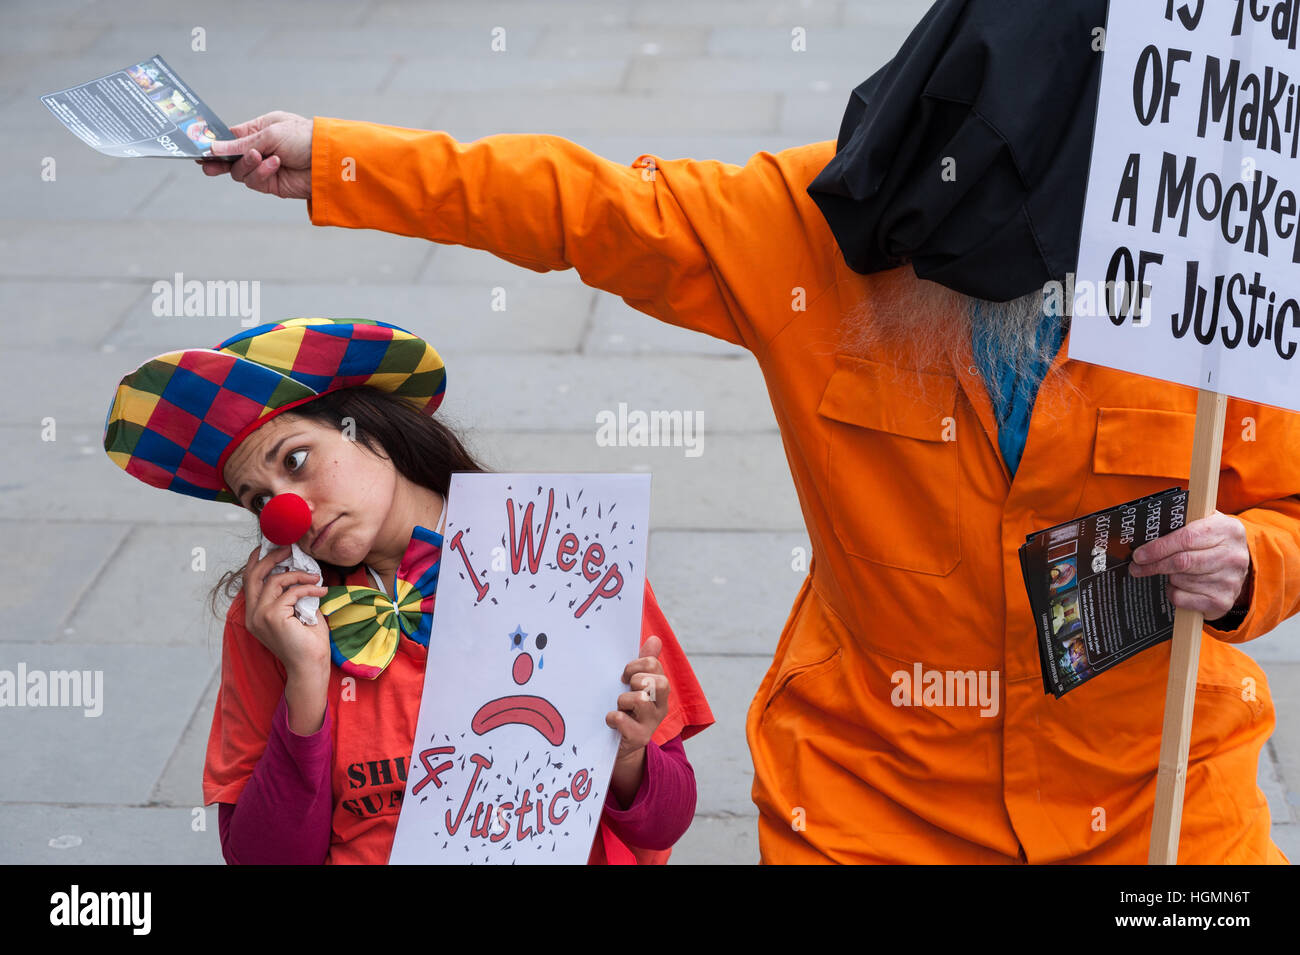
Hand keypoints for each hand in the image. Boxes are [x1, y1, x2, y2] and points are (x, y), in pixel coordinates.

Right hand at [199, 111, 312, 198]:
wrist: (328, 160)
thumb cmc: (303, 138)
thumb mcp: (270, 134)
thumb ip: (241, 144)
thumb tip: (214, 147)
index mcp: (258, 131)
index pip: (230, 139)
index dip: (216, 144)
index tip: (201, 149)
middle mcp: (259, 149)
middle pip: (230, 159)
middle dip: (219, 161)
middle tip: (207, 165)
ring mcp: (265, 168)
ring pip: (240, 172)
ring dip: (248, 165)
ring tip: (262, 157)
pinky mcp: (271, 184)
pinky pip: (254, 182)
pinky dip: (261, 173)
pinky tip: (274, 165)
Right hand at [241, 545, 330, 674]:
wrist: (311, 666)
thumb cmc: (307, 641)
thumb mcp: (298, 611)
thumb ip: (292, 593)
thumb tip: (299, 569)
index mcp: (254, 614)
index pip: (249, 580)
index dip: (258, 560)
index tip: (272, 546)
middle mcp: (252, 614)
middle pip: (254, 575)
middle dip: (272, 557)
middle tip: (290, 548)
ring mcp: (260, 616)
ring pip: (275, 581)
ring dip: (298, 574)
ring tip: (316, 577)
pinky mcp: (273, 616)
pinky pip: (292, 592)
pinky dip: (308, 587)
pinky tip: (322, 590)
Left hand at [606, 635, 670, 757]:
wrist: (620, 745)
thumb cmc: (627, 709)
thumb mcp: (636, 684)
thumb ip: (645, 662)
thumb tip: (655, 639)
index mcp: (660, 688)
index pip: (653, 664)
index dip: (635, 665)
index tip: (624, 675)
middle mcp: (661, 705)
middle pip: (658, 682)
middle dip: (636, 680)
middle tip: (625, 688)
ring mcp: (651, 723)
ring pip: (641, 699)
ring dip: (623, 700)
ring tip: (619, 706)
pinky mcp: (639, 737)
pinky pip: (623, 720)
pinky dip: (613, 717)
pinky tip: (611, 720)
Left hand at [1129, 511, 1251, 619]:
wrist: (1238, 568)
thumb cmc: (1212, 543)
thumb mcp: (1205, 524)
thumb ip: (1182, 523)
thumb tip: (1147, 530)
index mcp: (1228, 530)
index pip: (1187, 538)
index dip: (1158, 547)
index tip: (1139, 554)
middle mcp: (1234, 556)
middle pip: (1182, 562)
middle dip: (1154, 565)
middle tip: (1136, 567)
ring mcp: (1230, 581)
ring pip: (1180, 580)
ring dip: (1167, 577)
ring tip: (1168, 572)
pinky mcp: (1222, 601)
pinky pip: (1182, 598)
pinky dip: (1173, 592)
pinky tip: (1179, 585)